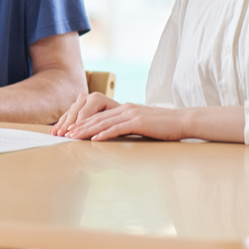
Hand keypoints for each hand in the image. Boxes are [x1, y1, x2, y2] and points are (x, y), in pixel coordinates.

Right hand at [51, 92, 119, 135]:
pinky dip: (61, 123)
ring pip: (69, 113)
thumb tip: (95, 135)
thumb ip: (105, 126)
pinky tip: (54, 130)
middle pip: (75, 112)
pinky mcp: (77, 106)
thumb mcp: (116, 122)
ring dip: (62, 124)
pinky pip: (67, 114)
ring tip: (55, 133)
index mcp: (97, 98)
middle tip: (61, 135)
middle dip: (67, 125)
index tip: (72, 135)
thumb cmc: (121, 119)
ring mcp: (81, 100)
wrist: (122, 113)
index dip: (77, 125)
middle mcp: (88, 96)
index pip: (84, 113)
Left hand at [53, 93, 187, 140]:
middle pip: (97, 118)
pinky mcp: (138, 122)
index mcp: (124, 109)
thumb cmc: (164, 126)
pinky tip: (95, 139)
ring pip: (103, 122)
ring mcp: (131, 114)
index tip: (71, 130)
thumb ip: (129, 126)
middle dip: (79, 126)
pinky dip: (105, 133)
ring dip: (87, 130)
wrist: (183, 120)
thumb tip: (117, 134)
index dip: (83, 123)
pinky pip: (118, 128)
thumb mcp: (142, 124)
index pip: (99, 116)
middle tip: (65, 133)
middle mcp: (125, 109)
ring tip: (74, 136)